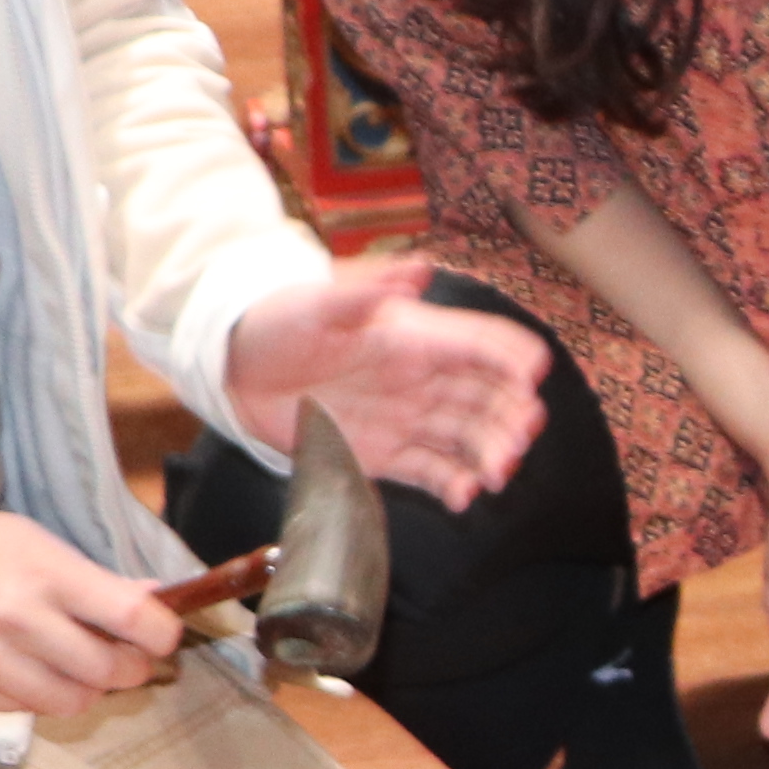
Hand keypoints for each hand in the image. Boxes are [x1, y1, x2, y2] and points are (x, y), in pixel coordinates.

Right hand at [0, 507, 179, 713]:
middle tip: (127, 656)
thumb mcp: (29, 541)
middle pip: (109, 669)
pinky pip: (29, 710)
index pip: (129, 617)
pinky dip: (43, 698)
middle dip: (131, 666)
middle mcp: (19, 621)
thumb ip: (91, 578)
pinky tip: (36, 674)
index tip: (162, 634)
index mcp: (42, 573)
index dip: (161, 633)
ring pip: (74, 701)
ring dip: (90, 690)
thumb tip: (152, 599)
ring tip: (82, 669)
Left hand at [225, 257, 544, 504]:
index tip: (533, 377)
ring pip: (467, 438)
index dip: (511, 358)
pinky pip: (431, 472)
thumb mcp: (318, 302)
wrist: (235, 368)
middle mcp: (420, 378)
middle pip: (485, 396)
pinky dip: (453, 485)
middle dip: (511, 416)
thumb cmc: (277, 322)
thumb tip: (417, 272)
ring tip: (497, 473)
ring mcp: (407, 418)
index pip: (478, 344)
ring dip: (490, 453)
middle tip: (520, 438)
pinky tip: (463, 496)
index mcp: (413, 336)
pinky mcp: (386, 454)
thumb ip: (366, 292)